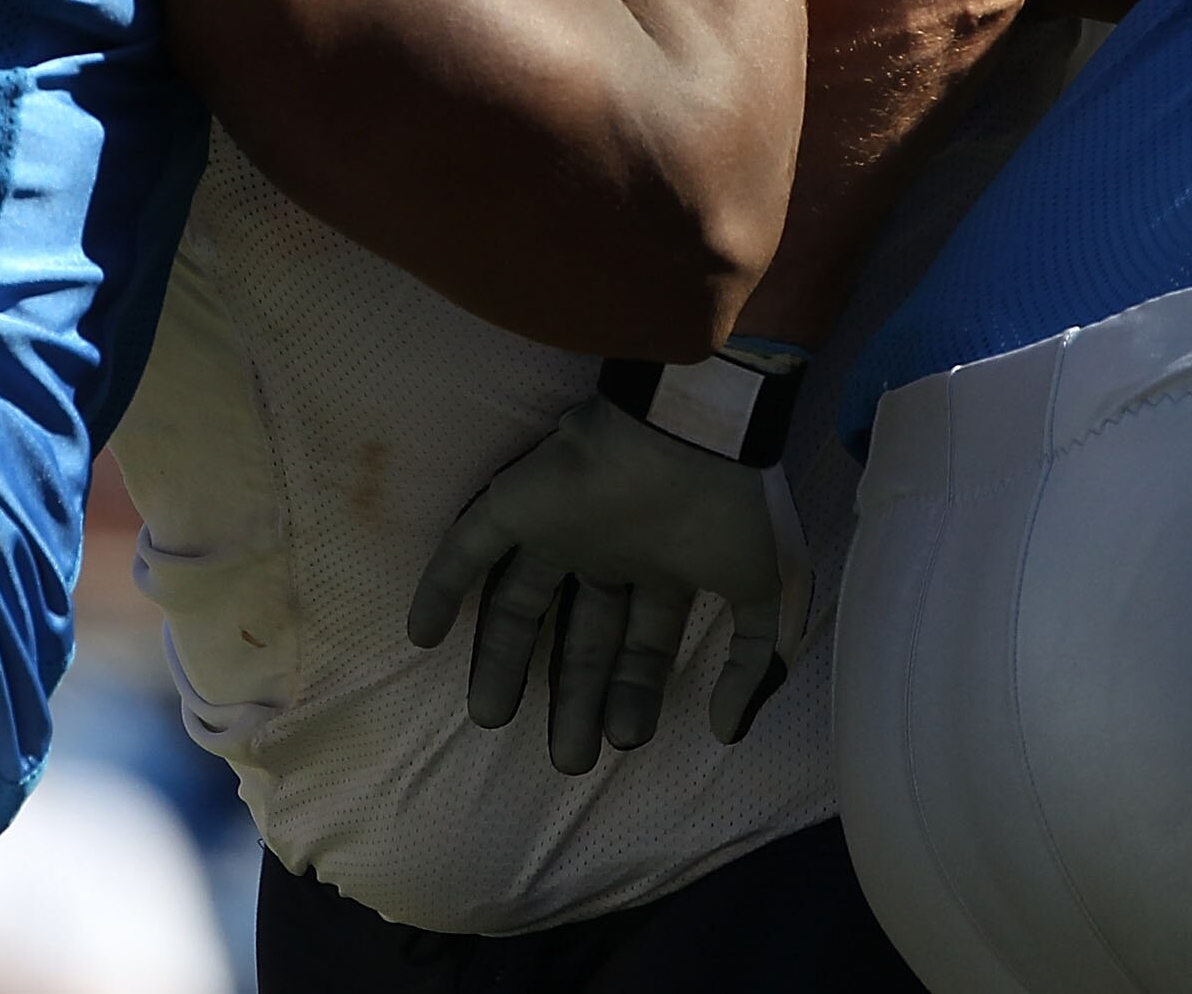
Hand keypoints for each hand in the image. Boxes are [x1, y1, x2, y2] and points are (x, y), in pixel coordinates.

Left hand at [407, 393, 811, 775]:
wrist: (696, 429)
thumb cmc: (734, 507)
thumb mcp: (771, 587)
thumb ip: (755, 660)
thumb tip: (727, 729)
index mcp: (666, 568)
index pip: (643, 645)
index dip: (632, 693)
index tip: (625, 741)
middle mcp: (610, 551)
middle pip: (582, 636)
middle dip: (575, 697)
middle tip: (567, 762)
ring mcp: (561, 527)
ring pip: (519, 602)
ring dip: (502, 659)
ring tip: (489, 720)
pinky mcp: (518, 502)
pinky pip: (466, 549)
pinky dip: (440, 589)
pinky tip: (420, 638)